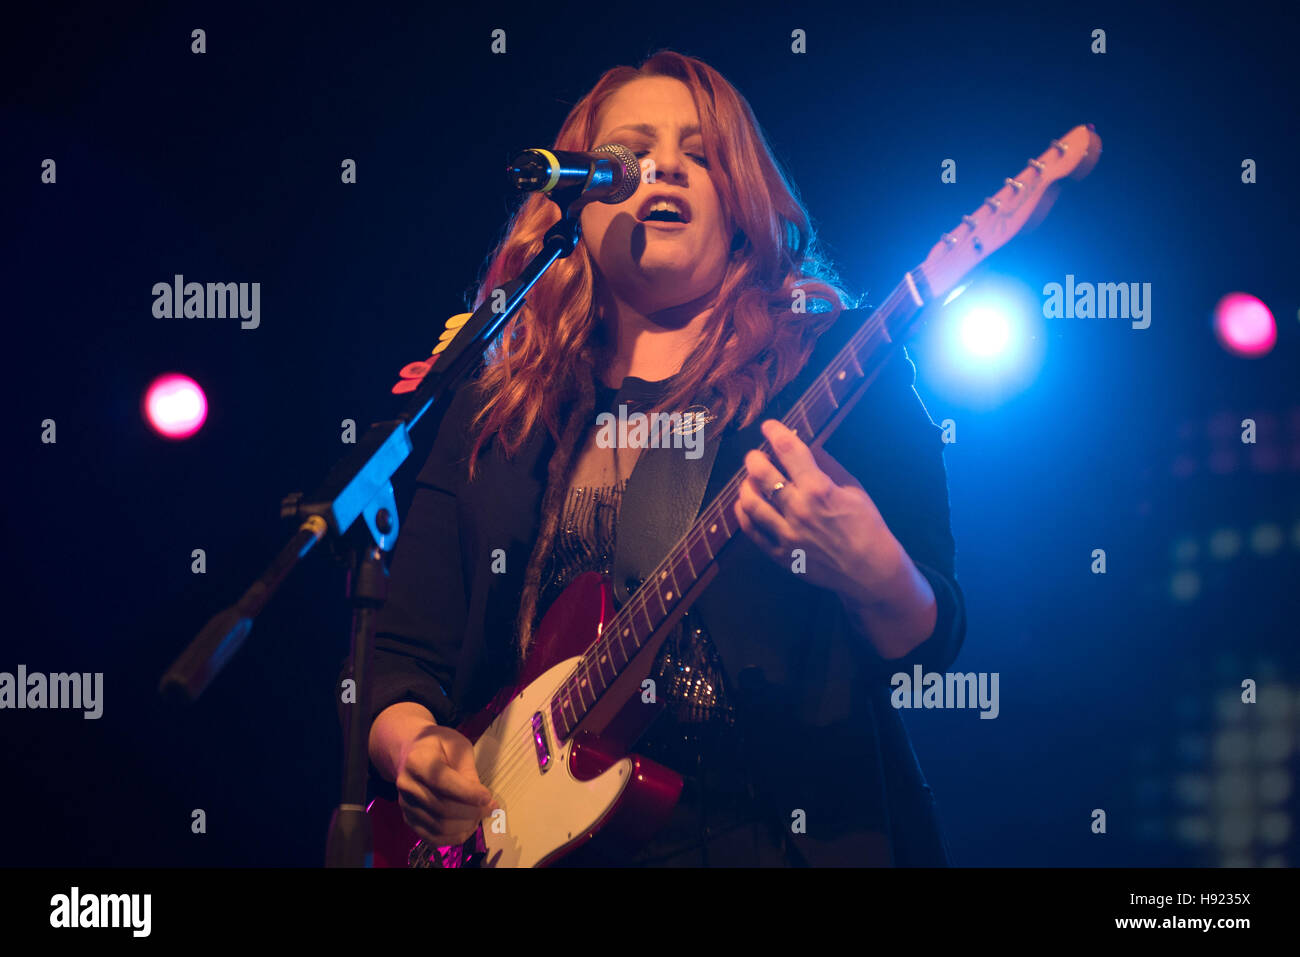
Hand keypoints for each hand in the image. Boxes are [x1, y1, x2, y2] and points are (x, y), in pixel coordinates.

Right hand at [394, 724, 496, 846]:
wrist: (411, 752)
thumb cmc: (439, 746)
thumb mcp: (458, 745)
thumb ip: (467, 770)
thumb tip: (480, 799)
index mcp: (418, 761)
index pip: (443, 782)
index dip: (468, 794)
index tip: (488, 797)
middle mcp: (407, 785)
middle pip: (442, 808)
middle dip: (472, 812)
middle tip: (490, 807)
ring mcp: (405, 805)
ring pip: (439, 827)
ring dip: (466, 826)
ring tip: (481, 815)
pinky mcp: (409, 819)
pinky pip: (432, 838)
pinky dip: (454, 837)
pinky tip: (468, 826)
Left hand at [733, 419, 905, 606]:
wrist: (870, 570)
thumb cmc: (867, 526)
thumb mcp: (853, 489)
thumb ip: (828, 465)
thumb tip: (807, 445)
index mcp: (819, 489)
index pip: (789, 450)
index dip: (775, 432)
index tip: (768, 426)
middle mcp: (799, 509)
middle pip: (761, 474)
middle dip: (754, 458)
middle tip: (755, 455)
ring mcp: (786, 534)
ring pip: (750, 502)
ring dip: (746, 485)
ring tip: (750, 481)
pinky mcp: (780, 554)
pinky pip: (751, 530)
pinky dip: (743, 514)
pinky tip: (745, 504)